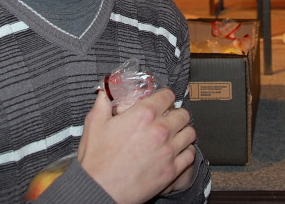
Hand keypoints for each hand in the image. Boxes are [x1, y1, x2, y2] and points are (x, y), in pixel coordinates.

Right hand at [77, 89, 196, 203]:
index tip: (162, 102)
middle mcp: (160, 130)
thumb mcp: (94, 124)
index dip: (165, 97)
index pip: (168, 96)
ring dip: (183, 132)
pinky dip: (186, 151)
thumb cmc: (96, 160)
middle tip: (169, 119)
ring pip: (190, 133)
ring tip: (176, 135)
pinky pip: (190, 154)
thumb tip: (105, 93)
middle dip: (176, 114)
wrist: (99, 190)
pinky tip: (178, 152)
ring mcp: (168, 151)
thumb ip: (102, 104)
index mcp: (144, 114)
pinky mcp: (172, 170)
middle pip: (183, 114)